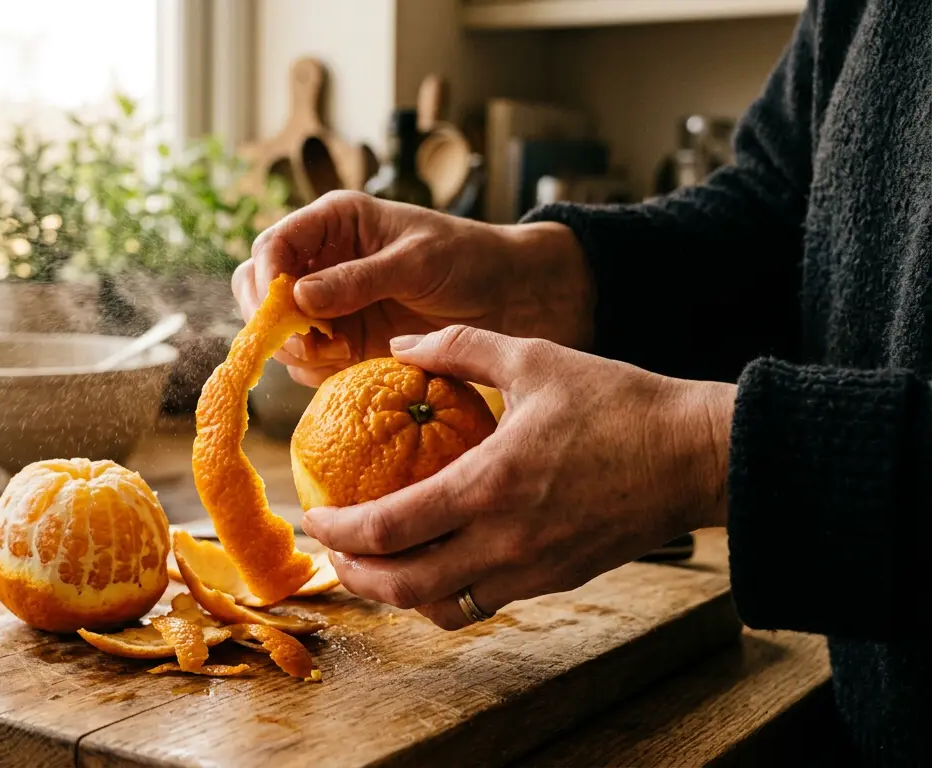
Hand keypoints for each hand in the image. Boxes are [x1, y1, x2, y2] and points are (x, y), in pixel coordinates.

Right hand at [233, 191, 594, 385]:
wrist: (512, 298)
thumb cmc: (469, 260)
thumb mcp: (416, 262)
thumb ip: (357, 279)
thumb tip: (295, 295)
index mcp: (334, 224)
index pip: (273, 245)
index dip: (266, 277)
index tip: (280, 308)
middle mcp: (322, 263)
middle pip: (258, 288)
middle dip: (270, 318)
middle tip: (302, 343)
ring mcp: (329, 307)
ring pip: (277, 331)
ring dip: (296, 349)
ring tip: (340, 353)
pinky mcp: (344, 344)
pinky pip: (307, 363)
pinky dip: (318, 371)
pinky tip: (350, 365)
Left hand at [300, 326, 735, 629]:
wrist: (697, 455)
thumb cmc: (618, 401)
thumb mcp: (533, 356)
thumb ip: (457, 346)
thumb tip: (401, 346)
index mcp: (489, 485)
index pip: (387, 529)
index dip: (337, 530)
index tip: (313, 514)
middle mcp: (504, 540)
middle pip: (403, 586)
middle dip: (354, 573)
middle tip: (331, 550)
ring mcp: (531, 569)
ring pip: (441, 606)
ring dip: (395, 593)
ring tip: (374, 563)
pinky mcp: (554, 580)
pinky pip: (481, 603)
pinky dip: (443, 595)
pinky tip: (434, 564)